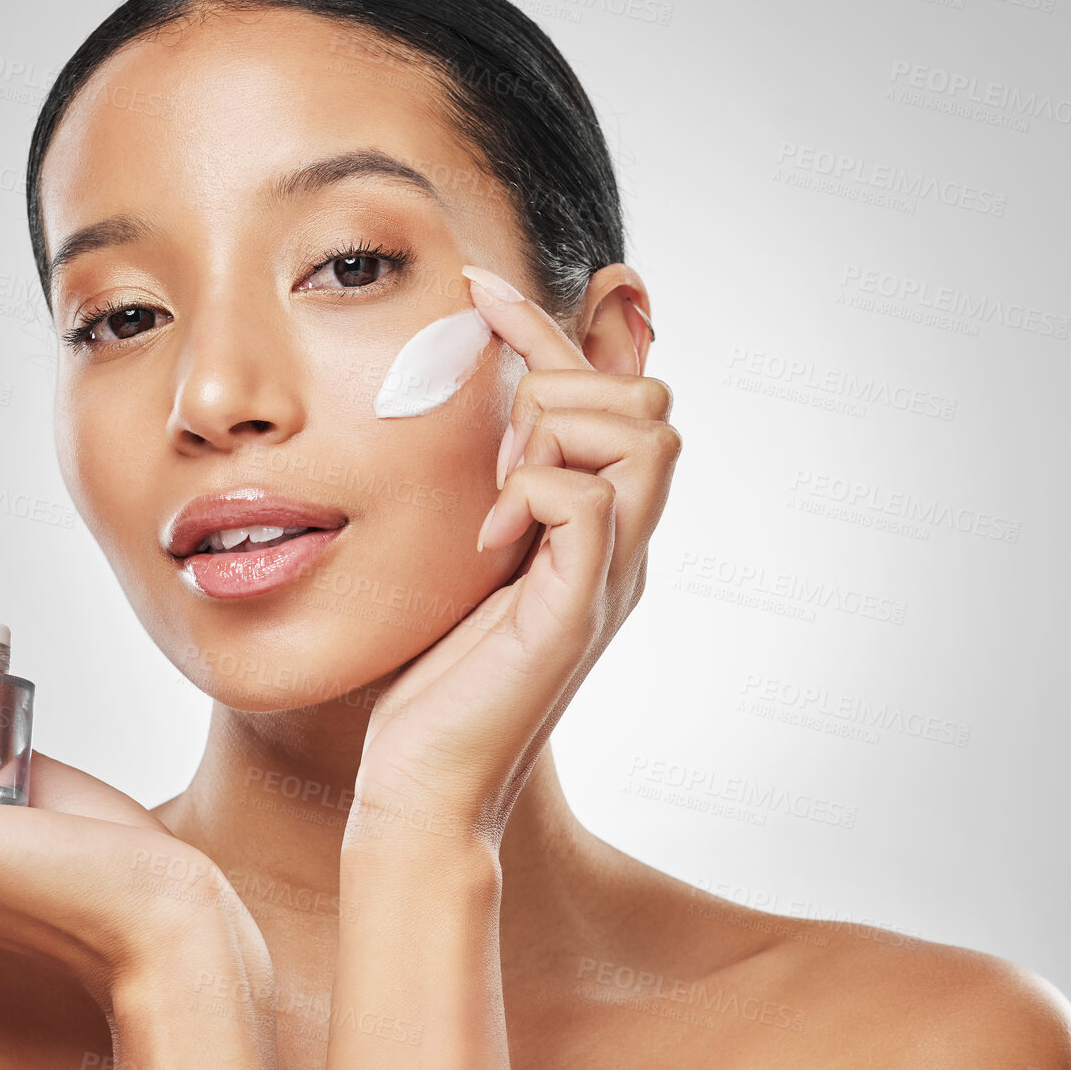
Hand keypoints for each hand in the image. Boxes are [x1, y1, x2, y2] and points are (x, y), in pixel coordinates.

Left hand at [351, 265, 681, 845]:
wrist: (420, 783)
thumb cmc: (432, 676)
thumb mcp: (466, 554)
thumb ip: (494, 488)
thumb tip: (484, 415)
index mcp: (597, 529)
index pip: (613, 394)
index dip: (552, 326)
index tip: (476, 286)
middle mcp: (620, 548)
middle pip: (651, 401)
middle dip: (561, 387)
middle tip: (492, 452)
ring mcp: (606, 580)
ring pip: (644, 435)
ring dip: (555, 434)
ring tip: (494, 493)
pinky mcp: (574, 614)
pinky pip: (593, 503)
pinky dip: (535, 493)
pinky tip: (488, 535)